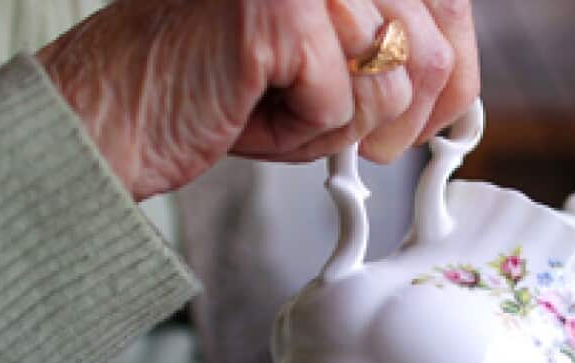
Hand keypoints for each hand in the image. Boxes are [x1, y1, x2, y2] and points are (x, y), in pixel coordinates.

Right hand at [37, 0, 479, 199]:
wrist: (114, 114)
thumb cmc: (211, 93)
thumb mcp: (321, 69)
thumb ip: (387, 57)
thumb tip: (460, 89)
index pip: (448, 4)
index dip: (456, 75)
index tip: (441, 117)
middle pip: (432, 48)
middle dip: (399, 119)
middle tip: (348, 137)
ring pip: (391, 84)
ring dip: (342, 128)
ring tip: (282, 113)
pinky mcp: (278, 11)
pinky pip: (342, 107)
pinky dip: (303, 135)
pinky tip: (253, 112)